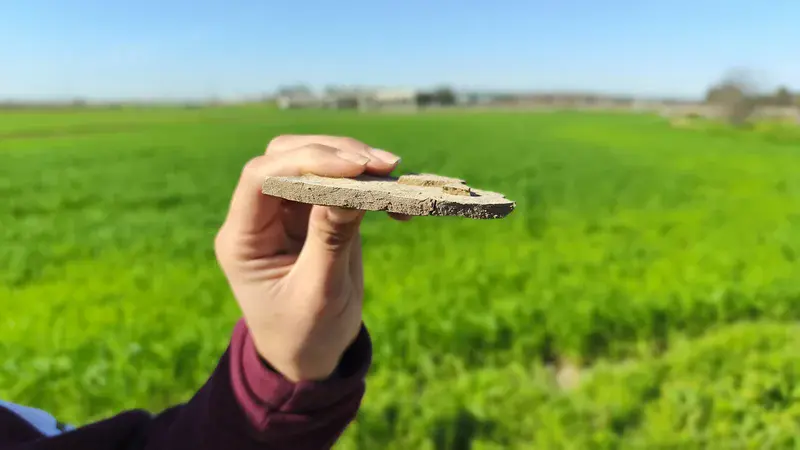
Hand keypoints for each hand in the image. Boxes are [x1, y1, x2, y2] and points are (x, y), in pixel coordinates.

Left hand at [214, 135, 406, 381]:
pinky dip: (368, 184)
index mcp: (243, 239)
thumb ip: (331, 241)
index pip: (261, 179)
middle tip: (379, 165)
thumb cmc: (306, 335)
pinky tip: (395, 200)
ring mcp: (288, 212)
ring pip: (315, 162)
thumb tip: (350, 190)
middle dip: (333, 153)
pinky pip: (340, 183)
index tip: (353, 168)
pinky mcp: (316, 213)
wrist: (311, 355)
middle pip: (287, 157)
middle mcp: (261, 217)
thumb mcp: (320, 295)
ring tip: (392, 174)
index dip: (304, 162)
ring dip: (355, 162)